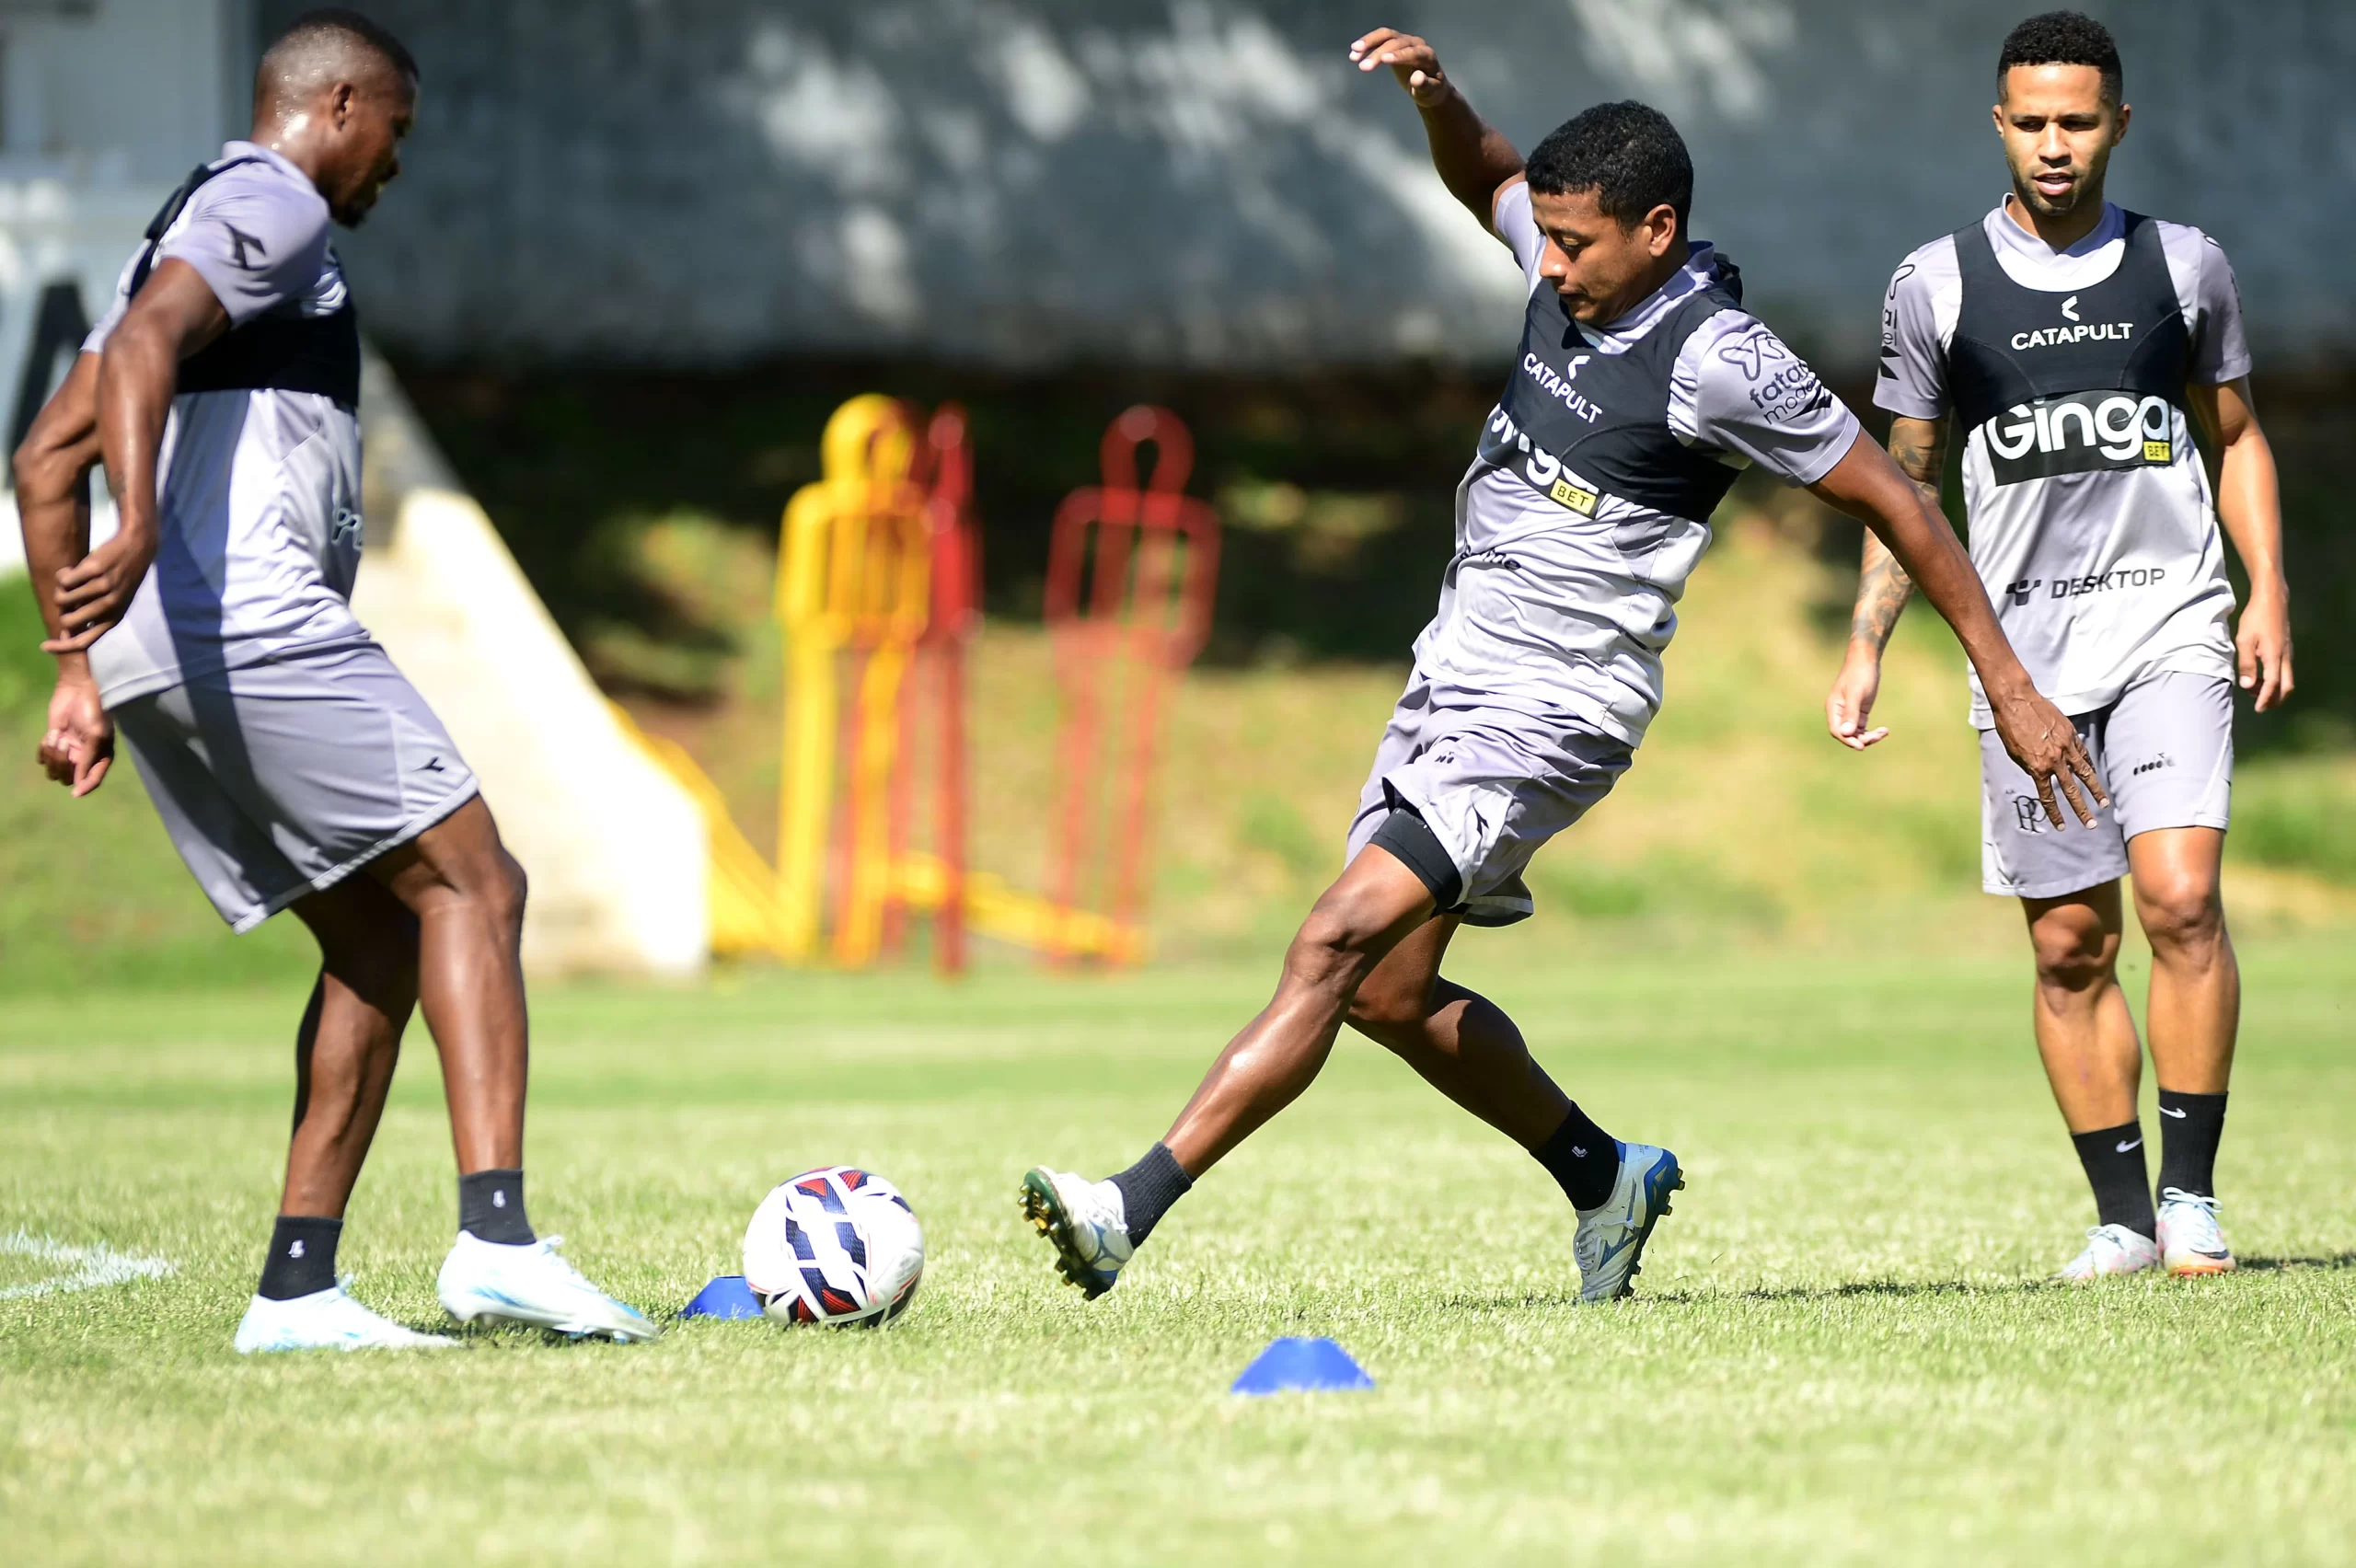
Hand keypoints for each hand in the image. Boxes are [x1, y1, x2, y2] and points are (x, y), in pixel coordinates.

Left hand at [39, 668, 114, 796]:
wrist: (77, 690)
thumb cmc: (93, 712)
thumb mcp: (96, 736)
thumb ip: (87, 760)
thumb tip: (78, 783)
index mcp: (100, 758)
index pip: (91, 780)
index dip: (84, 788)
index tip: (75, 793)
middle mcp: (83, 758)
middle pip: (68, 778)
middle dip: (62, 763)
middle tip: (64, 743)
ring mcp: (67, 751)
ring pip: (53, 770)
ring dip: (52, 754)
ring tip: (57, 736)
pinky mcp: (54, 742)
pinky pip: (42, 758)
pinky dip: (43, 749)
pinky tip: (51, 735)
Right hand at [43, 522, 156, 652]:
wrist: (138, 547)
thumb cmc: (121, 579)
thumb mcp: (116, 604)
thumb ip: (95, 618)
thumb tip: (65, 634)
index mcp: (115, 618)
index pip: (84, 641)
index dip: (62, 647)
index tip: (43, 647)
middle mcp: (111, 605)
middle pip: (68, 621)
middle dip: (60, 610)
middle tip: (65, 595)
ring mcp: (103, 587)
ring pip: (63, 599)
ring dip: (60, 590)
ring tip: (71, 579)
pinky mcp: (95, 569)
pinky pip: (64, 580)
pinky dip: (62, 575)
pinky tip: (72, 569)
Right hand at [1348, 27, 1448, 107]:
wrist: (1429, 86)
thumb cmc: (1431, 91)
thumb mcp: (1430, 93)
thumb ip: (1425, 86)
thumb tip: (1417, 77)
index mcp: (1427, 56)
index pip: (1413, 52)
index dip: (1399, 55)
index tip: (1383, 59)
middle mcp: (1416, 44)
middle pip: (1396, 42)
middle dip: (1379, 53)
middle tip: (1363, 67)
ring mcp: (1405, 42)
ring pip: (1386, 36)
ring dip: (1369, 42)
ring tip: (1353, 53)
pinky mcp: (1395, 44)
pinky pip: (1380, 40)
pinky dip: (1367, 46)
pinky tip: (1354, 54)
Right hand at [1826, 645, 1889, 750]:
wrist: (1866, 659)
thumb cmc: (1860, 674)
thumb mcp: (1856, 694)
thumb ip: (1851, 713)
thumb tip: (1846, 733)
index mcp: (1834, 708)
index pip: (1837, 731)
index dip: (1848, 740)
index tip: (1861, 746)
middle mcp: (1840, 713)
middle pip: (1847, 734)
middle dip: (1861, 738)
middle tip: (1878, 736)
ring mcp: (1850, 713)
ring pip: (1856, 733)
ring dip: (1869, 736)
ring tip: (1884, 732)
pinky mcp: (1860, 711)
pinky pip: (1863, 728)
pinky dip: (1872, 731)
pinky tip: (1884, 730)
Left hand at [1986, 682, 2106, 828]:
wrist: (2016, 700)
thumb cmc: (2009, 727)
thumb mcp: (2014, 754)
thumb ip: (2030, 768)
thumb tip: (2042, 778)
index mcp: (2037, 767)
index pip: (2048, 797)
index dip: (2055, 814)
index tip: (2061, 826)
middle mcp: (2054, 760)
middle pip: (2071, 791)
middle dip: (2081, 810)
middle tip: (2091, 824)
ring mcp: (2066, 747)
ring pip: (2085, 774)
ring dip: (2095, 790)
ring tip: (2103, 804)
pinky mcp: (2071, 735)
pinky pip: (2083, 754)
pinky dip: (2088, 766)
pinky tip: (2093, 775)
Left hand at [2234, 587, 2293, 711]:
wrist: (2272, 600)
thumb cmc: (2255, 618)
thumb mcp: (2244, 640)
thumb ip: (2246, 663)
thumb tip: (2248, 685)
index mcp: (2274, 656)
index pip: (2273, 684)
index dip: (2265, 698)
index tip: (2258, 709)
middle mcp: (2285, 657)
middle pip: (2287, 686)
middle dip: (2275, 699)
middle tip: (2261, 706)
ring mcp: (2288, 653)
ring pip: (2287, 679)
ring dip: (2274, 689)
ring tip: (2256, 691)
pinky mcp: (2286, 649)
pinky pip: (2285, 671)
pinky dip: (2275, 680)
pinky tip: (2261, 677)